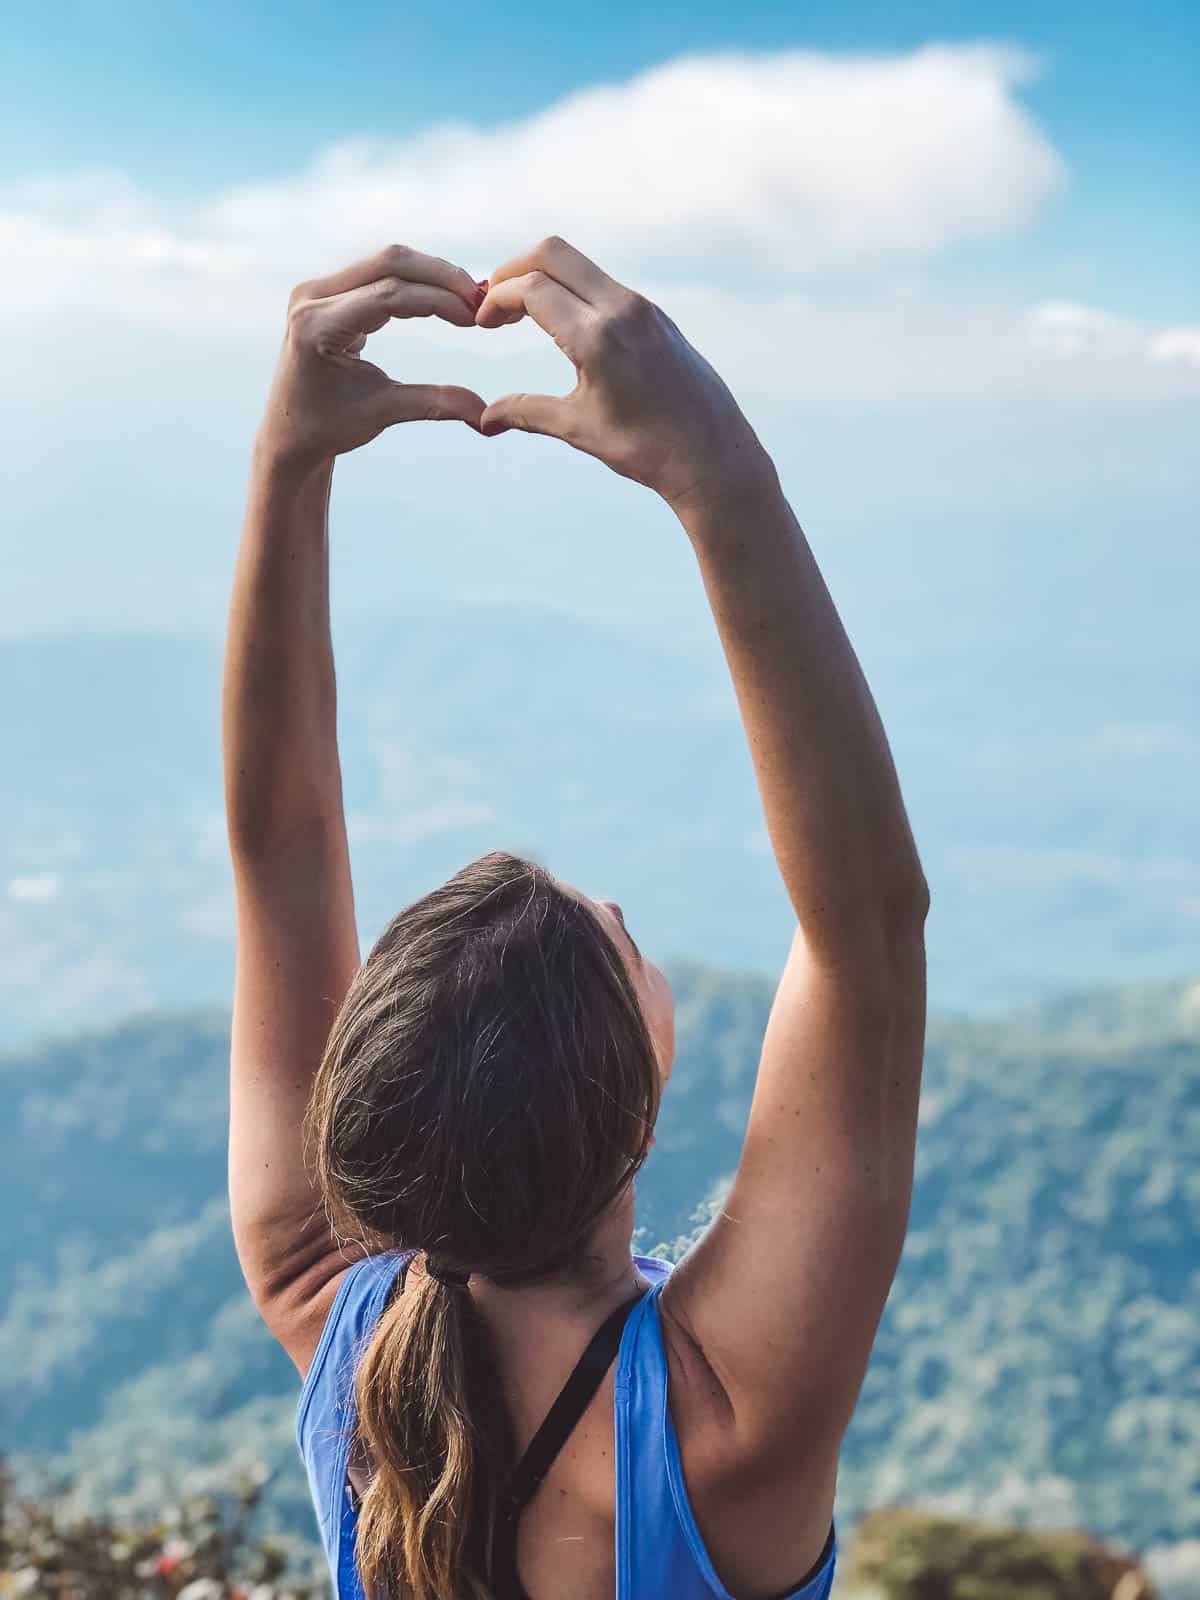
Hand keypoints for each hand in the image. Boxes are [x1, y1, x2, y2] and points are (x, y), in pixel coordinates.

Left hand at [256, 245, 487, 472]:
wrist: (290, 430)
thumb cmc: (331, 426)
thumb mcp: (383, 412)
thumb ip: (435, 404)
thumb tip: (486, 416)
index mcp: (317, 327)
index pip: (388, 295)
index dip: (438, 300)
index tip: (474, 318)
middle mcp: (312, 297)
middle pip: (389, 262)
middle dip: (440, 276)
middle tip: (479, 299)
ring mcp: (317, 289)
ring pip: (387, 261)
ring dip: (432, 275)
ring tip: (467, 300)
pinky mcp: (328, 290)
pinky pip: (379, 272)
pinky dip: (416, 280)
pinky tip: (444, 298)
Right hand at [475, 236, 769, 509]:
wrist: (713, 457)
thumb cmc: (647, 449)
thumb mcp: (579, 428)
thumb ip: (527, 412)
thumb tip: (483, 418)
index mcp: (598, 338)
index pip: (532, 288)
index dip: (496, 299)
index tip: (482, 324)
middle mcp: (622, 310)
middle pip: (552, 253)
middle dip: (513, 269)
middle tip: (494, 303)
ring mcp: (642, 308)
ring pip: (579, 263)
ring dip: (543, 277)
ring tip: (522, 313)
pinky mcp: (655, 315)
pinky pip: (602, 283)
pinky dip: (571, 288)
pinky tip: (561, 323)